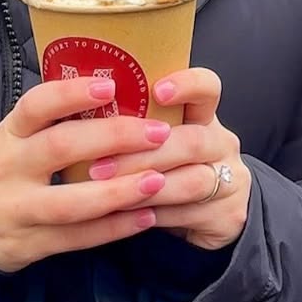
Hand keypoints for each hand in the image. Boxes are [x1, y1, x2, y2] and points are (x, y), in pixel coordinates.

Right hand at [0, 77, 174, 272]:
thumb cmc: (13, 168)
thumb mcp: (21, 138)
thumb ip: (60, 119)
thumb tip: (124, 88)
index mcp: (11, 133)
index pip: (35, 105)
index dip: (71, 93)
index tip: (110, 86)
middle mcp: (9, 168)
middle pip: (59, 148)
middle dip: (113, 138)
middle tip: (158, 132)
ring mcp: (16, 209)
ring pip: (69, 203)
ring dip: (117, 191)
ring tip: (157, 180)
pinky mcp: (27, 245)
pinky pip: (75, 239)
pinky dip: (113, 229)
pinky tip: (147, 216)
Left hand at [93, 68, 251, 250]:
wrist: (215, 216)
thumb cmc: (172, 170)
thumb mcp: (160, 142)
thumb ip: (135, 126)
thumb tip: (72, 111)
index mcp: (204, 117)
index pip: (207, 88)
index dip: (186, 85)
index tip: (157, 90)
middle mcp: (221, 144)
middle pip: (193, 140)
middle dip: (144, 153)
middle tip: (98, 165)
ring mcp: (230, 180)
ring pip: (191, 181)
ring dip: (144, 187)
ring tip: (105, 192)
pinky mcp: (228, 214)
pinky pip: (186, 214)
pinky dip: (151, 215)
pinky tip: (122, 216)